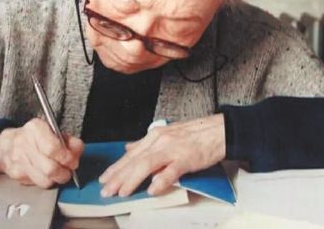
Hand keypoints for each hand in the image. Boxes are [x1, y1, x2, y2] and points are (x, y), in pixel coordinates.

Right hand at [0, 118, 83, 188]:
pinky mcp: (15, 175)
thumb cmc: (35, 137)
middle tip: (68, 170)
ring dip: (55, 179)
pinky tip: (45, 173)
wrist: (8, 144)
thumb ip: (69, 140)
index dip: (66, 158)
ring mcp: (18, 160)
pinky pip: (36, 184)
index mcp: (35, 128)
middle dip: (64, 173)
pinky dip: (45, 181)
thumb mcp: (54, 131)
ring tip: (58, 172)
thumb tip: (77, 150)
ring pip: (44, 181)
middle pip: (50, 168)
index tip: (72, 161)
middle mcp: (24, 143)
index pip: (52, 148)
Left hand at [98, 114, 225, 196]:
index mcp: (155, 136)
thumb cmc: (195, 134)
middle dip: (118, 177)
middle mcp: (160, 141)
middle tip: (106, 190)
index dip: (116, 168)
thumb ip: (147, 143)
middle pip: (134, 160)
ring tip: (122, 192)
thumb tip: (129, 148)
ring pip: (147, 164)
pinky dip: (161, 181)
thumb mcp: (167, 134)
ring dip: (132, 179)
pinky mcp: (186, 158)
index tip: (104, 178)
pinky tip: (152, 190)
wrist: (219, 130)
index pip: (130, 154)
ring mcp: (173, 149)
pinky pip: (171, 171)